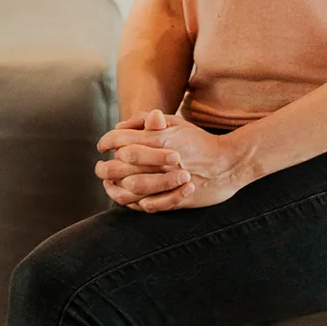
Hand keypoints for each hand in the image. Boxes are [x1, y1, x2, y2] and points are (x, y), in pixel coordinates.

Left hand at [97, 110, 249, 212]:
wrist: (228, 164)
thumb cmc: (199, 141)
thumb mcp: (176, 123)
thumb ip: (146, 121)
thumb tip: (120, 125)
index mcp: (159, 139)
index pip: (122, 140)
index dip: (106, 142)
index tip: (101, 146)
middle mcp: (161, 160)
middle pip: (121, 164)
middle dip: (105, 166)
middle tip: (99, 167)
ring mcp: (168, 180)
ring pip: (131, 186)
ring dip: (114, 187)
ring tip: (107, 184)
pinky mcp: (175, 198)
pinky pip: (147, 204)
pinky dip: (133, 202)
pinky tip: (125, 197)